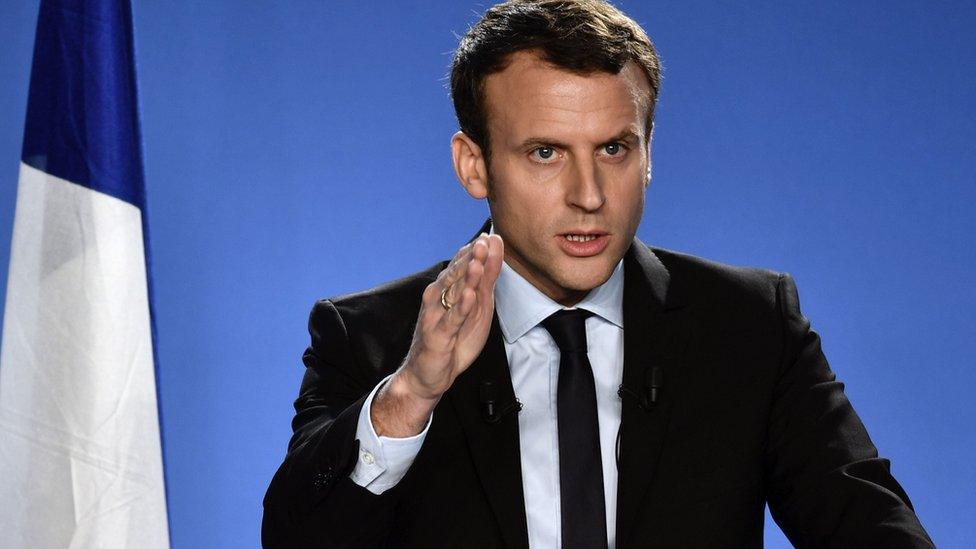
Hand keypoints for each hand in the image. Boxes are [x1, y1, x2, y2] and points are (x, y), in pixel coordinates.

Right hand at [371, 233, 503, 436]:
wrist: (427, 374)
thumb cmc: (452, 339)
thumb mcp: (476, 307)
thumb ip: (485, 281)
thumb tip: (494, 252)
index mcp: (445, 289)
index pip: (461, 264)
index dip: (475, 250)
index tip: (490, 235)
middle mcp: (437, 298)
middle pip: (456, 274)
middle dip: (471, 257)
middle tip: (484, 241)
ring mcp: (435, 315)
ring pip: (452, 293)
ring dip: (466, 277)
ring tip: (478, 261)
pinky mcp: (438, 336)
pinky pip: (451, 319)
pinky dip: (460, 307)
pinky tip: (468, 295)